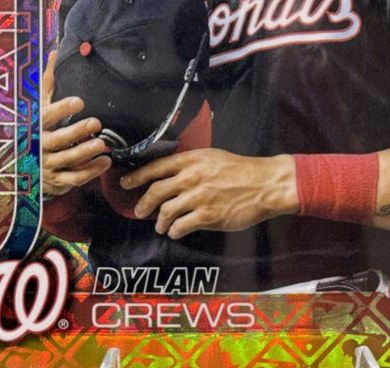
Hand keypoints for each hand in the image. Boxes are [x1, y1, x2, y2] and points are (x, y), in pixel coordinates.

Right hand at [42, 50, 111, 196]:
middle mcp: (39, 146)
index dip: (62, 108)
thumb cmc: (37, 125)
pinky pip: (74, 178)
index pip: (47, 116)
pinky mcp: (56, 180)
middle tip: (96, 122)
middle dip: (76, 132)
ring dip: (85, 152)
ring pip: (66, 161)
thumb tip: (53, 51)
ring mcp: (47, 165)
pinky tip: (106, 161)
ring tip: (103, 143)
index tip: (80, 101)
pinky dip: (90, 172)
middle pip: (57, 140)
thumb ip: (48, 80)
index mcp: (36, 125)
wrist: (23, 164)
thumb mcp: (39, 103)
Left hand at [120, 149, 298, 238]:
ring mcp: (199, 198)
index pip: (156, 167)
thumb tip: (168, 173)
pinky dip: (174, 231)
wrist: (264, 184)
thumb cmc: (241, 170)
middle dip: (143, 204)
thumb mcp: (212, 157)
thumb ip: (191, 164)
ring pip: (165, 211)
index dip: (137, 176)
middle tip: (139, 210)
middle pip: (155, 191)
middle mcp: (192, 177)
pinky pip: (180, 227)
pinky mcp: (208, 217)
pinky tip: (176, 231)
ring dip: (160, 221)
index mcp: (192, 160)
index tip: (126, 182)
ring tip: (161, 225)